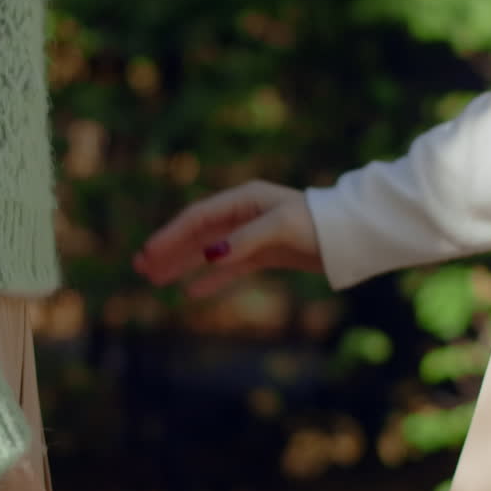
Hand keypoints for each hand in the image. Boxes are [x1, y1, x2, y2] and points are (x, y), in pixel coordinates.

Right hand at [133, 180, 322, 297]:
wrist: (349, 235)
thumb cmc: (317, 223)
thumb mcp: (280, 228)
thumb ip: (244, 241)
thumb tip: (210, 256)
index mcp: (243, 199)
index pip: (197, 218)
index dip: (171, 236)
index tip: (149, 254)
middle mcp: (243, 214)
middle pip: (197, 234)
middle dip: (169, 250)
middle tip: (140, 268)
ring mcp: (252, 235)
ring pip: (209, 252)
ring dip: (183, 265)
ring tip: (156, 280)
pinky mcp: (265, 254)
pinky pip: (230, 267)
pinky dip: (211, 279)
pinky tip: (192, 291)